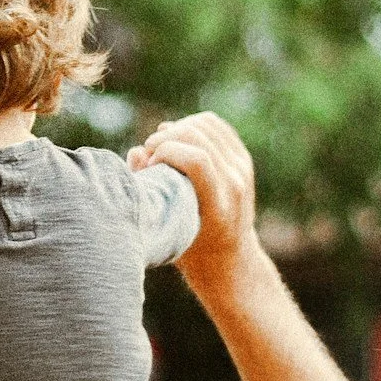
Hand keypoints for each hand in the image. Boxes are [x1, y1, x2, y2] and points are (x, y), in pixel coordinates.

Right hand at [130, 112, 257, 304]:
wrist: (228, 257)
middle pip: (197, 136)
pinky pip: (213, 124)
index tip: (149, 163)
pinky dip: (190, 124)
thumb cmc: (188, 247)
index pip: (197, 160)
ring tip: (160, 147)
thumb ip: (148, 191)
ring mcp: (242, 168)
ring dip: (176, 129)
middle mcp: (235, 185)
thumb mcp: (165, 229)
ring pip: (204, 124)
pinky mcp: (242, 157)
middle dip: (164, 138)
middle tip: (149, 153)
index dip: (166, 151)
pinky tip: (175, 140)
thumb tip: (138, 153)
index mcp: (219, 207)